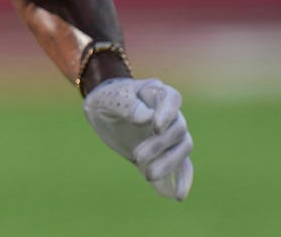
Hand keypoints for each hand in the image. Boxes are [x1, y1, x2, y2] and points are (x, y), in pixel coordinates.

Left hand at [83, 77, 193, 199]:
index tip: (156, 127)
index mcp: (155, 92)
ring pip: (182, 149)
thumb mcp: (109, 99)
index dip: (168, 113)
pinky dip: (182, 180)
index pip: (172, 99)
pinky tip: (177, 195)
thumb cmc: (107, 99)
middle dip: (159, 145)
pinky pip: (183, 166)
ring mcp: (172, 134)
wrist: (105, 111)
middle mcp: (170, 113)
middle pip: (177, 129)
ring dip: (168, 164)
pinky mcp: (168, 152)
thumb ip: (126, 106)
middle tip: (136, 157)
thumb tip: (146, 119)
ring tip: (148, 175)